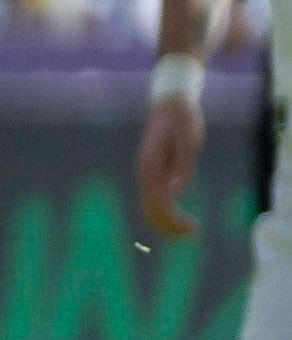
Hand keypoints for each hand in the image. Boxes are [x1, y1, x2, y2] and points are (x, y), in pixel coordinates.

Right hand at [143, 91, 209, 241]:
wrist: (171, 107)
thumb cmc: (182, 122)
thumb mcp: (189, 141)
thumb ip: (182, 165)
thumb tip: (176, 189)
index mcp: (150, 166)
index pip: (158, 202)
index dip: (174, 219)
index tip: (194, 228)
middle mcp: (145, 173)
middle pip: (150, 210)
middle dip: (170, 226)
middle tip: (194, 233)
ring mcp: (148, 174)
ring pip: (150, 207)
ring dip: (167, 222)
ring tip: (190, 231)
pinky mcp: (155, 174)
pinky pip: (156, 200)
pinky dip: (166, 212)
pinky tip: (182, 218)